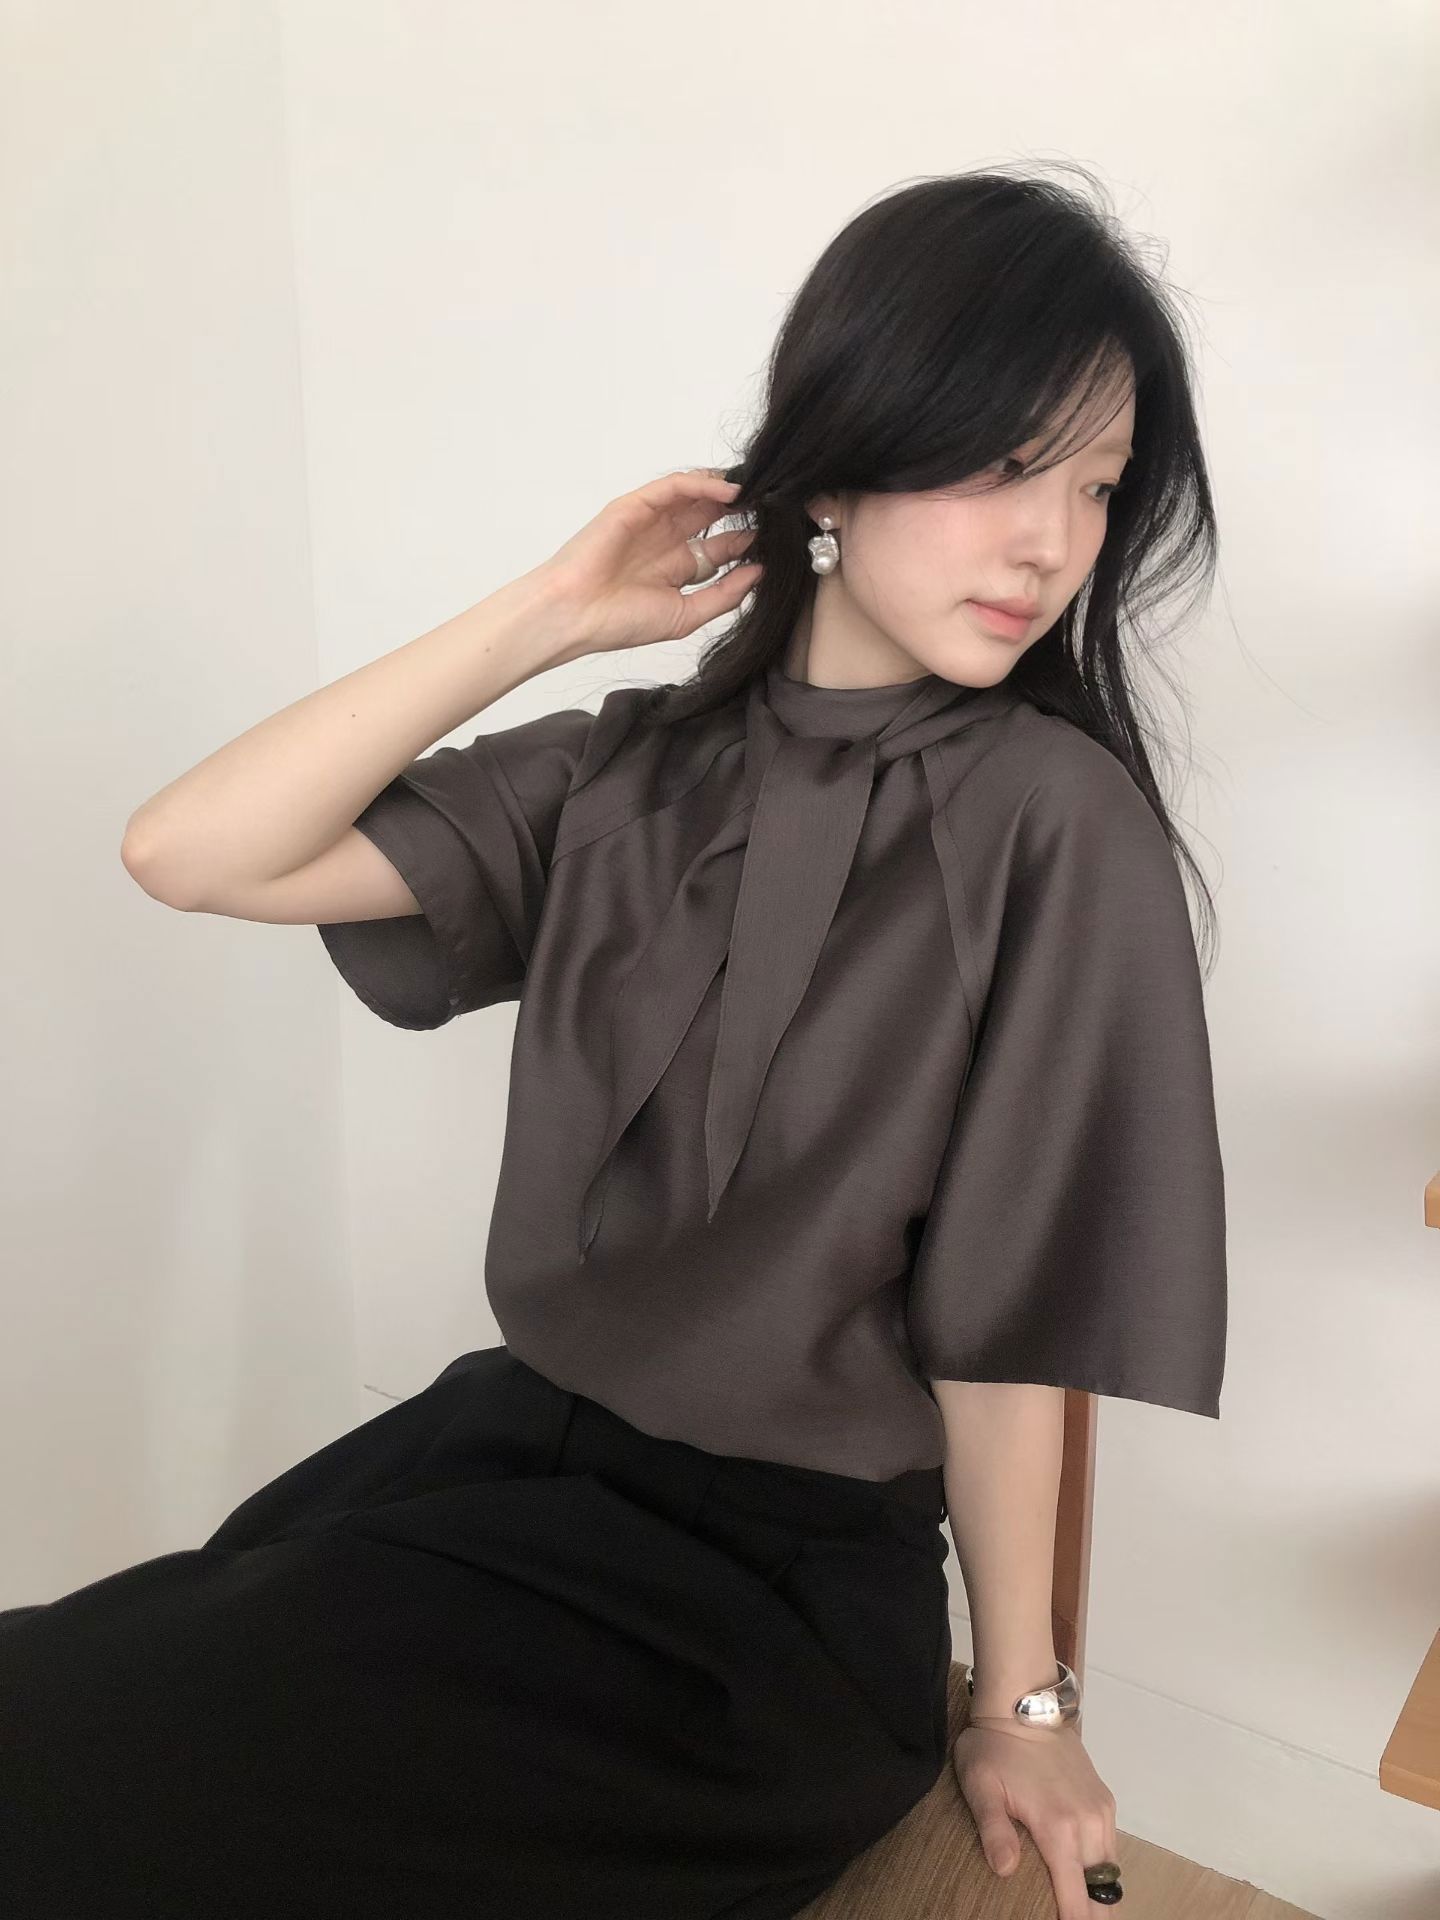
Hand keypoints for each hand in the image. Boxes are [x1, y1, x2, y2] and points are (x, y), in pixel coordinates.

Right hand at [536, 466, 760, 660]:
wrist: (575, 615)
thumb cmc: (619, 622)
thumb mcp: (686, 615)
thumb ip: (724, 595)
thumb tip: (760, 573)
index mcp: (676, 569)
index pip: (721, 548)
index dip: (749, 541)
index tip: (779, 539)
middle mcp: (666, 542)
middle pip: (713, 517)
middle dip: (743, 511)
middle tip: (776, 507)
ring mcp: (651, 521)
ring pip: (697, 496)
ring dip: (728, 492)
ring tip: (759, 492)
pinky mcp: (636, 505)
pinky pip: (675, 486)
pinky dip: (703, 483)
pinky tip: (729, 490)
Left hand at [950, 1718, 1119, 1918]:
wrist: (1025, 1702)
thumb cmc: (996, 1746)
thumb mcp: (982, 1786)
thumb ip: (994, 1831)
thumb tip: (1005, 1872)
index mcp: (1059, 1828)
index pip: (1077, 1898)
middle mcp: (1089, 1824)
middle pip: (1103, 1894)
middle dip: (1092, 1917)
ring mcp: (1100, 1811)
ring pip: (1111, 1873)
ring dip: (1100, 1897)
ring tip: (1081, 1912)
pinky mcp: (1103, 1800)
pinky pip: (1111, 1849)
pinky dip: (1103, 1871)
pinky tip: (1086, 1882)